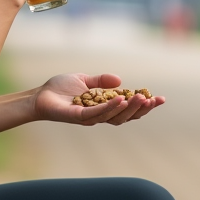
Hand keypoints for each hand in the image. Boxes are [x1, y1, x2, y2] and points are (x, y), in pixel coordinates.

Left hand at [34, 73, 164, 126]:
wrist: (39, 96)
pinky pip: (98, 114)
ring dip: (130, 108)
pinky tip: (121, 99)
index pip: (128, 109)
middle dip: (142, 109)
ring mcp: (89, 118)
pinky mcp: (78, 117)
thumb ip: (102, 81)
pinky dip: (111, 107)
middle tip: (155, 100)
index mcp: (103, 107)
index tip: (160, 98)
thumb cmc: (60, 89)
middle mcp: (99, 116)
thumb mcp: (85, 81)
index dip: (144, 106)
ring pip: (115, 117)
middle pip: (126, 117)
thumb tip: (120, 81)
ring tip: (142, 98)